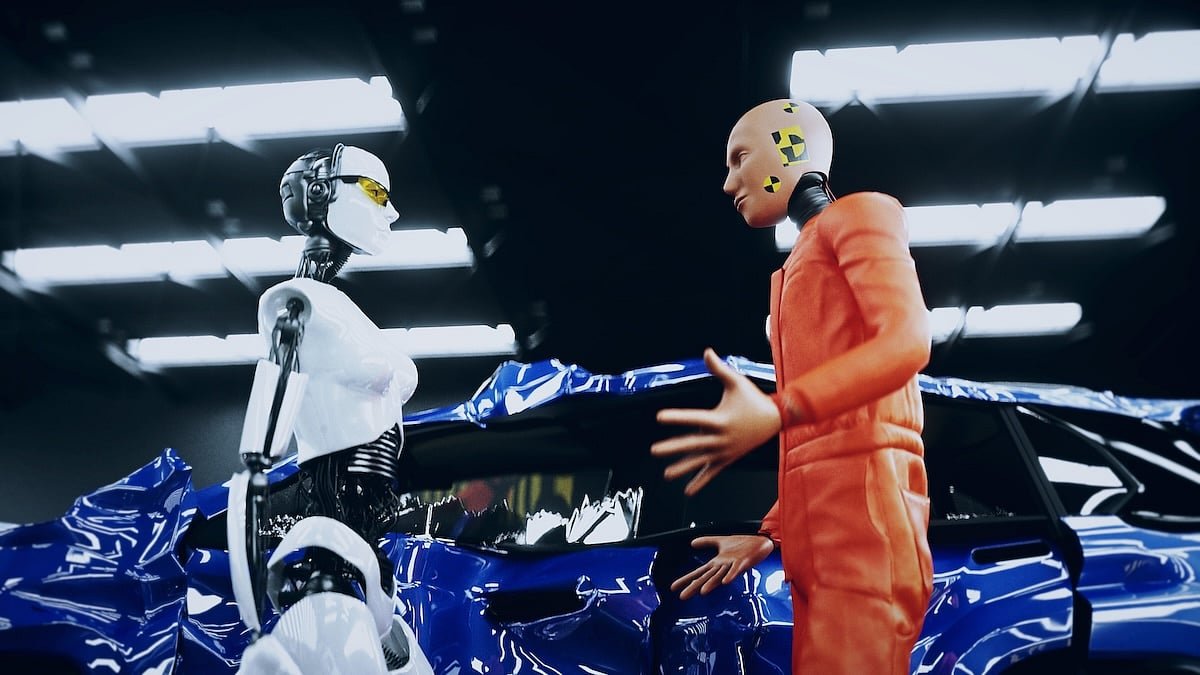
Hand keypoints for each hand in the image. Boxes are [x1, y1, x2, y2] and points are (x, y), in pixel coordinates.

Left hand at [652, 348, 781, 494]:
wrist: (776, 419)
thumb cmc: (754, 399)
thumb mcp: (737, 382)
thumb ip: (719, 368)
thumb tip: (707, 351)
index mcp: (720, 419)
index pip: (693, 418)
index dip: (676, 417)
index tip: (659, 417)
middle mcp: (721, 438)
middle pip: (693, 444)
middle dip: (673, 447)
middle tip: (654, 450)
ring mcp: (724, 451)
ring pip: (700, 462)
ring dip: (683, 468)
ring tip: (666, 475)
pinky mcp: (728, 458)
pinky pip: (712, 472)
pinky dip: (700, 482)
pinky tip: (687, 491)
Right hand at [671, 535, 774, 599]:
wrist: (762, 542)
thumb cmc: (744, 544)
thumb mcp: (721, 541)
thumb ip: (706, 542)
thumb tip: (691, 543)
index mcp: (718, 563)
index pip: (699, 572)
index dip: (687, 579)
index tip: (673, 587)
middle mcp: (724, 567)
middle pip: (706, 578)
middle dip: (694, 587)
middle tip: (682, 597)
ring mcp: (733, 565)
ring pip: (719, 576)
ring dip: (711, 584)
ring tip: (701, 592)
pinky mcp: (744, 562)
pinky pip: (736, 570)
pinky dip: (730, 576)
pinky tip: (724, 582)